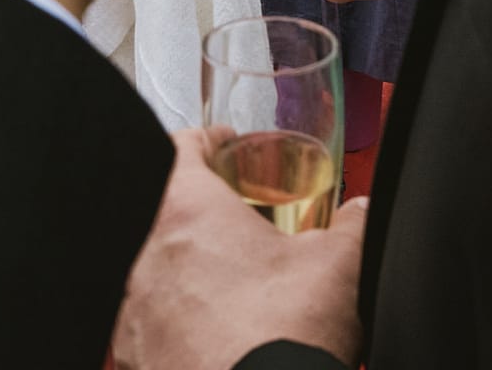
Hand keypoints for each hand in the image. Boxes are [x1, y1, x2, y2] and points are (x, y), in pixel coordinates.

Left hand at [113, 131, 367, 368]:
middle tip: (236, 217)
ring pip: (151, 264)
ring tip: (228, 280)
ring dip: (185, 265)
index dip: (209, 141)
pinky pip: (147, 319)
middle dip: (199, 208)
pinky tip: (212, 329)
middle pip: (162, 206)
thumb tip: (361, 214)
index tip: (227, 146)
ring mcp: (129, 307)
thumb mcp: (338, 266)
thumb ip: (352, 225)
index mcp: (183, 209)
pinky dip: (174, 316)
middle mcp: (141, 252)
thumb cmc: (283, 339)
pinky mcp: (130, 352)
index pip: (180, 146)